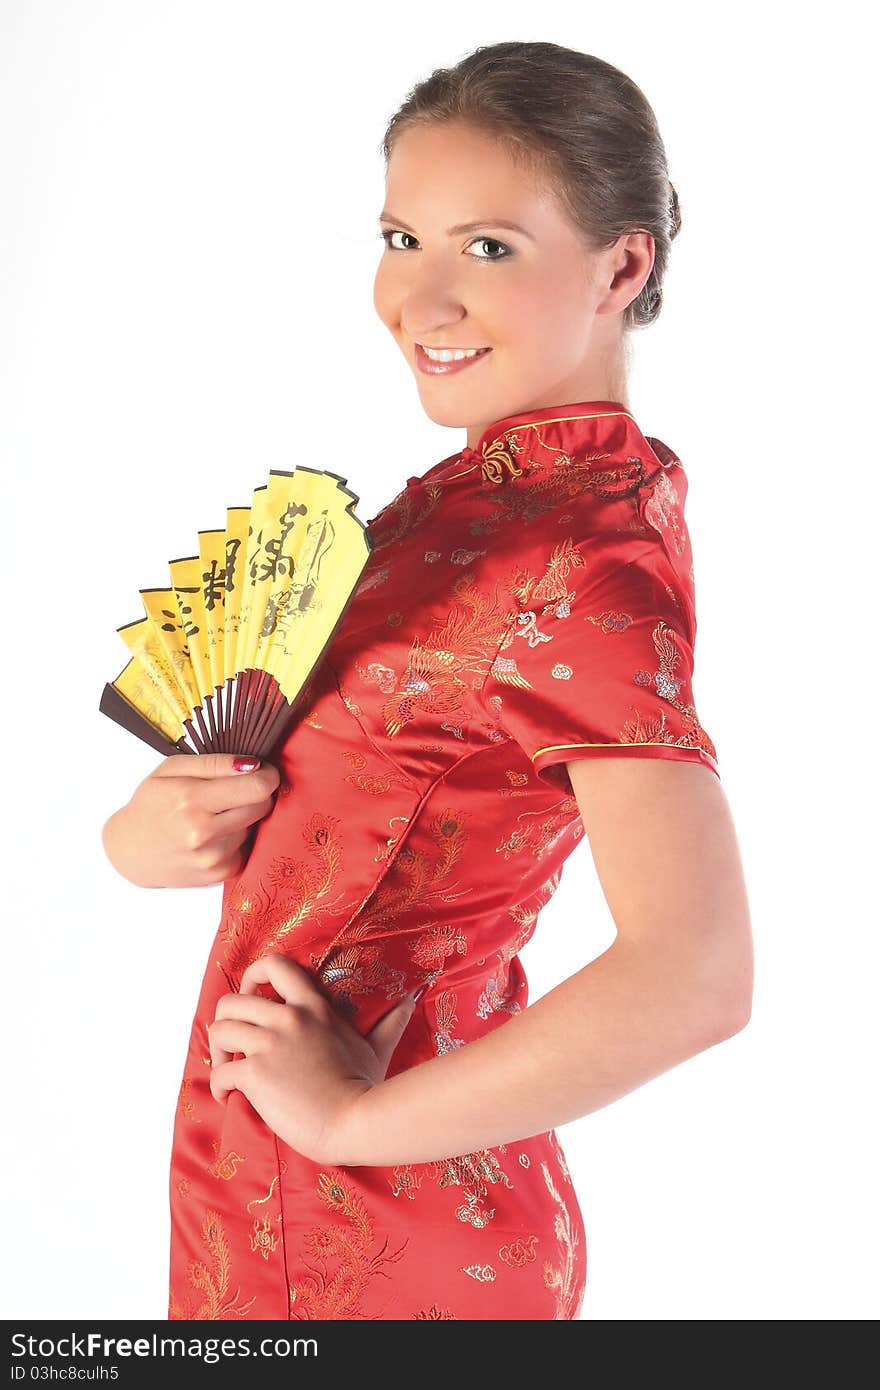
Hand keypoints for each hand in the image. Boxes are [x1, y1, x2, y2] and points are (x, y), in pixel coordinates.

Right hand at [101, 752, 281, 888]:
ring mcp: (214, 858)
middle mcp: (204, 833)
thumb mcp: (171, 770)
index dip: (267, 775)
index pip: (257, 787)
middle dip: (256, 794)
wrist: (130, 851)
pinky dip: (237, 839)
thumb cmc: (150, 806)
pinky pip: (248, 847)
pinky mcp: (221, 874)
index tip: (262, 771)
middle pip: (263, 806)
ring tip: (216, 815)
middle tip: (234, 792)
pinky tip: (215, 836)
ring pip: (255, 826)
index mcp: (192, 800)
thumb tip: (253, 764)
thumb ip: (214, 763)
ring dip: (244, 818)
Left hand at [207, 952, 418, 1162]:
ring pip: (218, 1030)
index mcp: (312, 1006)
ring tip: (227, 1069)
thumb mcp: (377, 1047)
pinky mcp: (256, 1074)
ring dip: (216, 1052)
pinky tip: (228, 1097)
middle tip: (232, 1043)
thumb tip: (410, 1001)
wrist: (358, 1121)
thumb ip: (389, 1022)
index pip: (274, 965)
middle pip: (231, 1001)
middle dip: (224, 1021)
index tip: (252, 995)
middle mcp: (287, 1018)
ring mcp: (270, 1045)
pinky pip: (220, 1072)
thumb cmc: (367, 1087)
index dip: (252, 975)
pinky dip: (218, 1086)